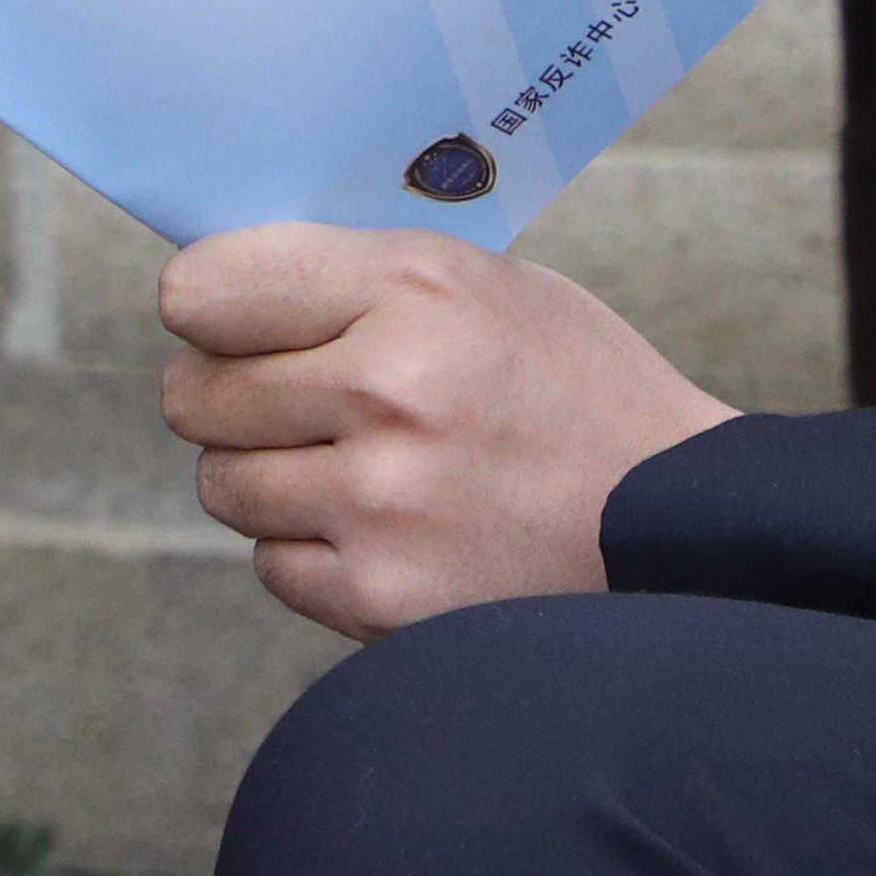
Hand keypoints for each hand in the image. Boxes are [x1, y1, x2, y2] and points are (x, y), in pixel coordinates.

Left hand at [158, 225, 738, 640]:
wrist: (683, 528)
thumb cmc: (570, 391)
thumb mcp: (484, 286)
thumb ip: (349, 278)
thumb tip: (202, 291)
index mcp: (414, 289)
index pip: (201, 290)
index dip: (210, 309)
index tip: (238, 324)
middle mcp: (390, 390)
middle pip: (192, 394)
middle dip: (234, 398)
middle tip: (305, 406)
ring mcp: (384, 503)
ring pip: (222, 484)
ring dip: (272, 479)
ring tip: (366, 471)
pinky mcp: (385, 597)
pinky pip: (273, 565)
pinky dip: (316, 554)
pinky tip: (395, 534)